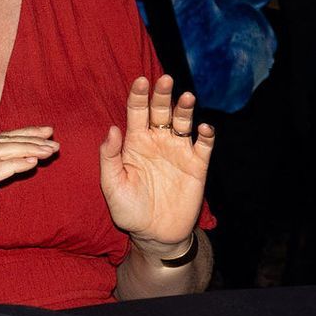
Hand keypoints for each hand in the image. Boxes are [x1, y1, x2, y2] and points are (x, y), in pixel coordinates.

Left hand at [99, 75, 212, 256]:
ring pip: (183, 122)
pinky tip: (204, 129)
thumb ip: (109, 157)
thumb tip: (112, 129)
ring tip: (187, 97)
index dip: (138, 95)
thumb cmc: (129, 210)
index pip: (136, 112)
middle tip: (165, 80)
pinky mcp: (197, 165)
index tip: (140, 81)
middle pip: (161, 110)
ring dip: (185, 108)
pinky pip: (203, 145)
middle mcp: (158, 141)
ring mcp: (178, 151)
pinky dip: (206, 135)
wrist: (154, 235)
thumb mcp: (112, 186)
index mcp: (135, 142)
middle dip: (162, 94)